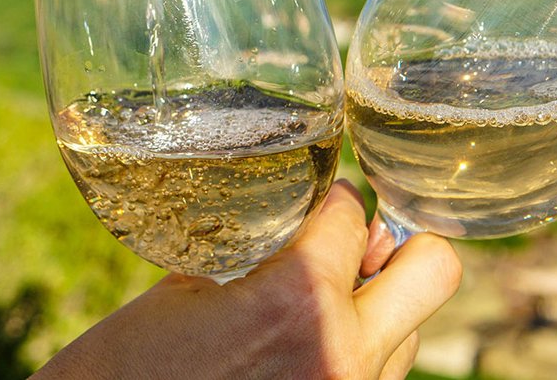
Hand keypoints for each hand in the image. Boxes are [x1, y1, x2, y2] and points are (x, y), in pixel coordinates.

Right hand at [35, 180, 461, 379]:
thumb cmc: (123, 368)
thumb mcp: (177, 292)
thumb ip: (244, 252)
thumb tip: (280, 221)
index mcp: (296, 300)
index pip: (351, 214)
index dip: (330, 195)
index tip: (311, 195)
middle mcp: (343, 351)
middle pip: (433, 266)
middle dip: (396, 242)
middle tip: (351, 243)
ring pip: (414, 328)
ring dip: (376, 304)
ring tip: (315, 303)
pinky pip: (381, 375)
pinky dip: (357, 350)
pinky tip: (302, 344)